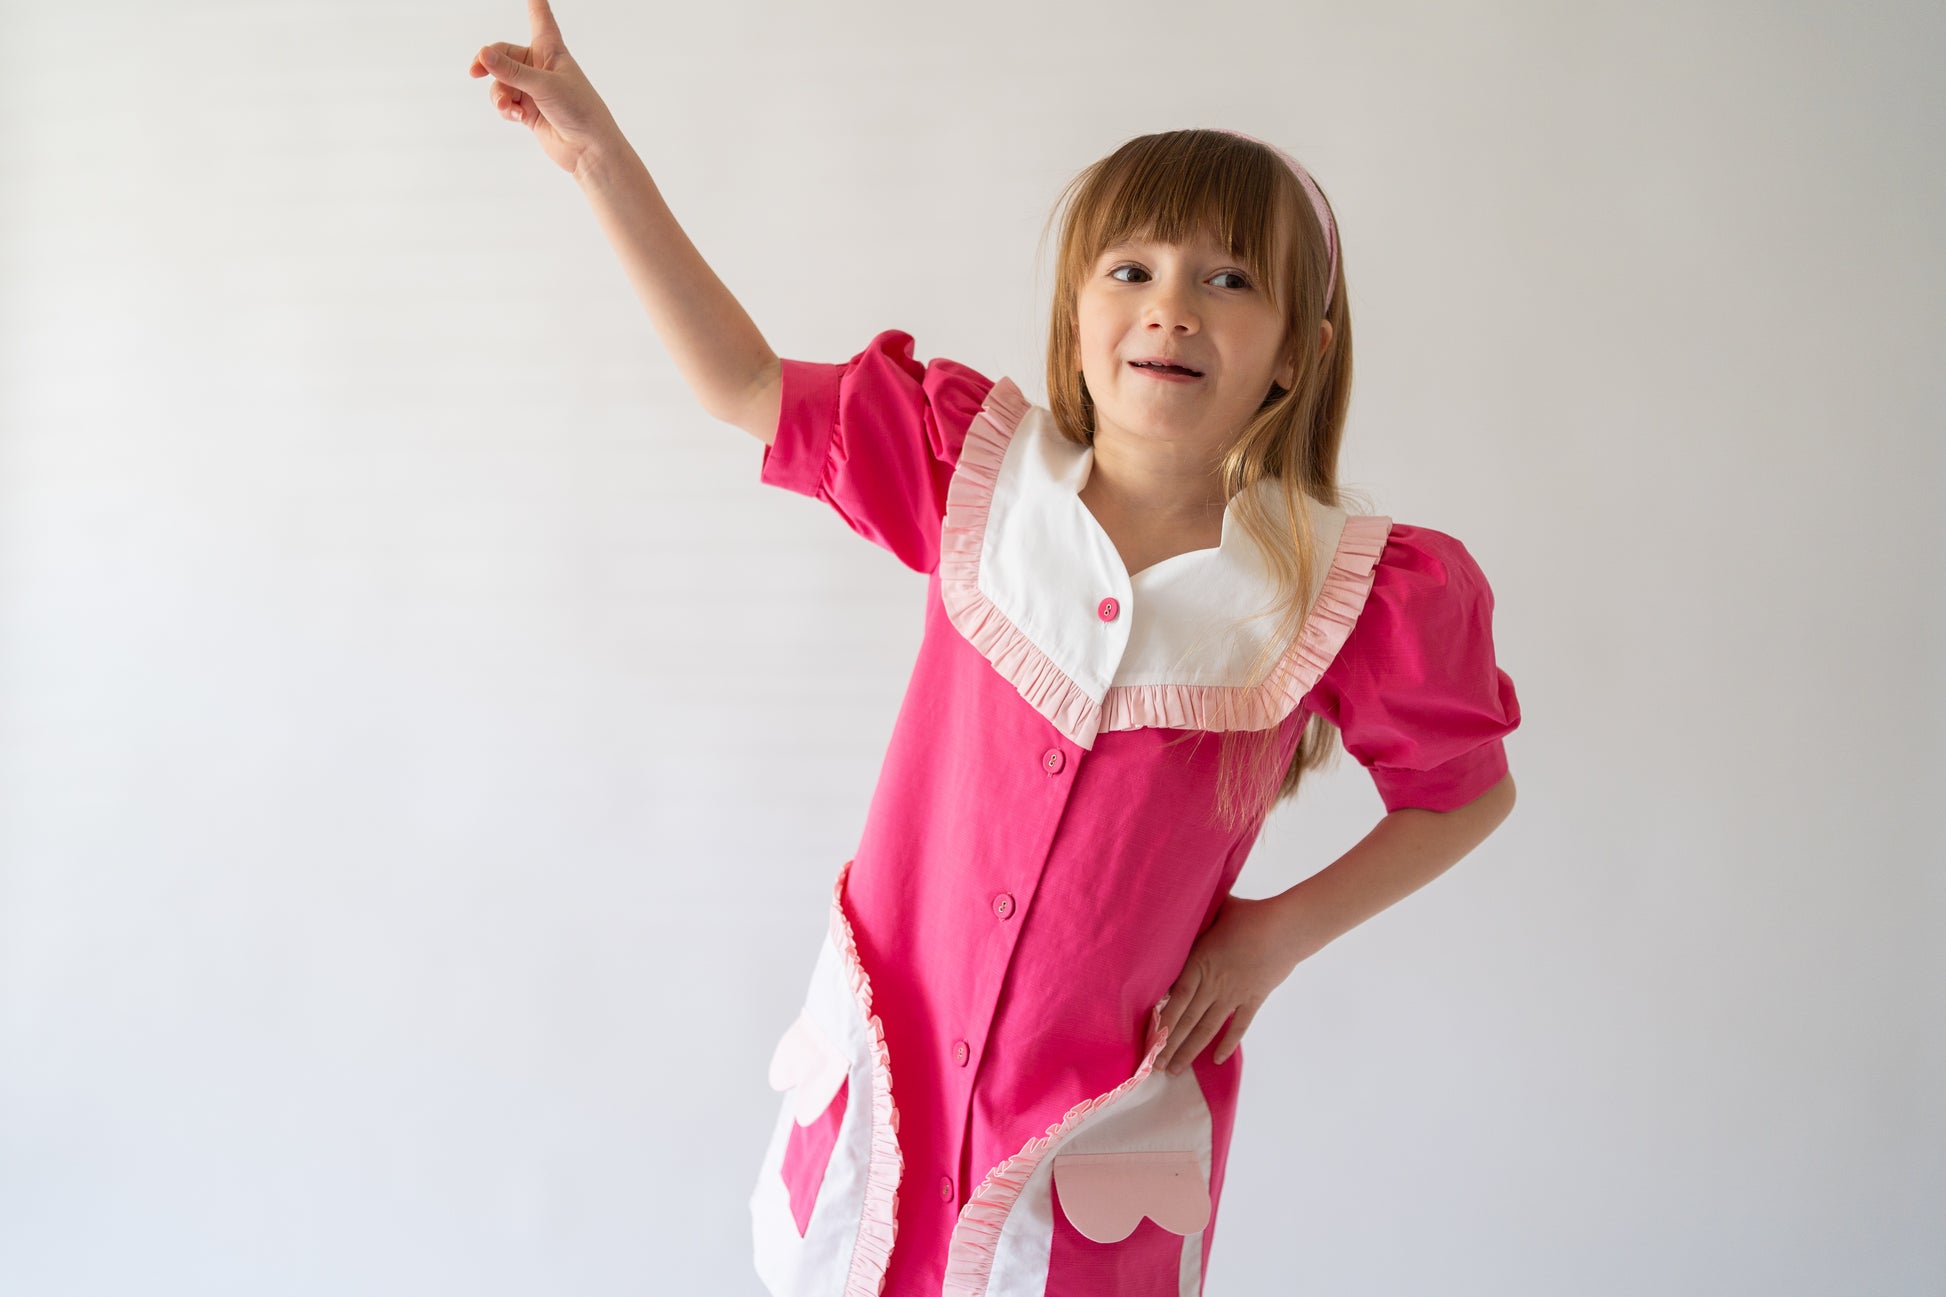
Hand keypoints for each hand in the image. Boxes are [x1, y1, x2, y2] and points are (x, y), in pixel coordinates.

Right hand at [468, 0, 621, 175]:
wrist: (589, 149)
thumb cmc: (579, 110)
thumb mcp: (543, 85)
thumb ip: (511, 70)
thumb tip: (482, 54)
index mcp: (551, 50)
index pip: (539, 18)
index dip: (534, 2)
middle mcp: (540, 66)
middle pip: (503, 54)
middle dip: (489, 64)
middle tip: (475, 71)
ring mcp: (533, 89)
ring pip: (501, 82)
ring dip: (498, 93)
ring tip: (506, 106)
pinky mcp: (528, 110)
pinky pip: (505, 102)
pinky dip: (505, 108)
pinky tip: (515, 116)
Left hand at [1153, 894, 1298, 1073]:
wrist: (1286, 928)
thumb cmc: (1250, 915)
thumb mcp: (1216, 912)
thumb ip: (1198, 917)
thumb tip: (1180, 902)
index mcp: (1199, 962)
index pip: (1174, 998)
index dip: (1161, 1020)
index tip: (1148, 1037)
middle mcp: (1213, 983)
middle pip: (1187, 1019)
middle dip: (1170, 1044)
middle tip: (1157, 1066)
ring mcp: (1233, 995)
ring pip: (1208, 1028)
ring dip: (1191, 1050)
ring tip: (1176, 1068)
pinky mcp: (1253, 999)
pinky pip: (1238, 1026)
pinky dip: (1228, 1043)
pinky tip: (1217, 1058)